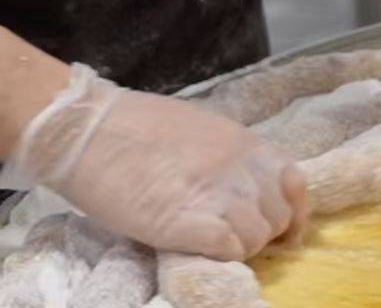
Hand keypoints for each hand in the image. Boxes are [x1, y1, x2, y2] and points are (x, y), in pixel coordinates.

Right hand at [0, 65, 305, 260]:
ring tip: (212, 244)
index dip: (290, 212)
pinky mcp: (184, 221)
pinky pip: (228, 247)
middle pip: (279, 216)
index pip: (295, 183)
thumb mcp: (199, 130)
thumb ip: (228, 157)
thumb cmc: (132, 126)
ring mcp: (215, 193)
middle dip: (262, 234)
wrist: (85, 129)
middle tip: (234, 238)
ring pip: (258, 236)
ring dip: (240, 248)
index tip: (279, 230)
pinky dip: (220, 254)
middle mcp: (239, 167)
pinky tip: (198, 247)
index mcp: (244, 142)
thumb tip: (242, 185)